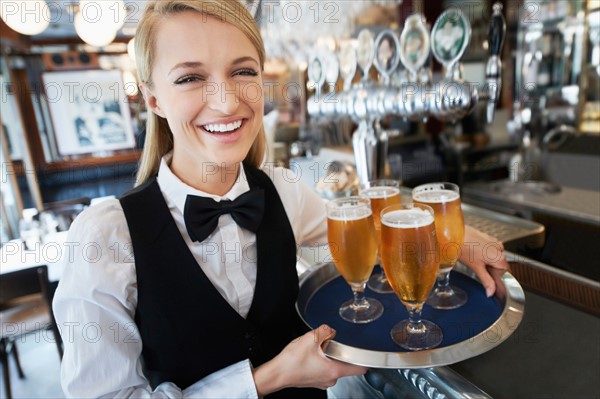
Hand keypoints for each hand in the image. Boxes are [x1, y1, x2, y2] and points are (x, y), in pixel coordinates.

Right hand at [252, 324, 366, 395]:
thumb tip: (331, 329)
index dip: (365, 360)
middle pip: (345, 365)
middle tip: (329, 344)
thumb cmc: (291, 362)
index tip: (366, 353)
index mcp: (334, 370)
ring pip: (334, 366)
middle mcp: (330, 379)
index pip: (360, 368)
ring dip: (329, 356)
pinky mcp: (315, 380)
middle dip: (340, 353)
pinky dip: (320, 361)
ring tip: (316, 350)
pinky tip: (310, 356)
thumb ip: (325, 330)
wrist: (277, 373)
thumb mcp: (310, 338)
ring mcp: (322, 381)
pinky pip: (324, 369)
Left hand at [460, 225, 510, 298]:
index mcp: (499, 257)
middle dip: (493, 270)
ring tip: (476, 263)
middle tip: (482, 273)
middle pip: (500, 264)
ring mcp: (492, 241)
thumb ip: (486, 281)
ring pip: (495, 256)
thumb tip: (491, 292)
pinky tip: (474, 254)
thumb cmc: (464, 247)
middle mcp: (499, 248)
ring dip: (488, 262)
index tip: (493, 284)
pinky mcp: (485, 237)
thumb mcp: (476, 268)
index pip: (506, 273)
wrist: (453, 234)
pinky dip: (485, 253)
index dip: (499, 279)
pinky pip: (489, 248)